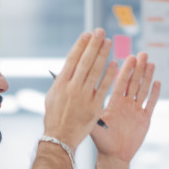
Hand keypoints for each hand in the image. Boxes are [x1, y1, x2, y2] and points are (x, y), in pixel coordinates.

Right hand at [43, 28, 116, 150]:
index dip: (81, 45)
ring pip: (95, 71)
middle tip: (100, 32)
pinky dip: (110, 75)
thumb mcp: (53, 96)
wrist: (60, 137)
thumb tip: (70, 66)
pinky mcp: (95, 106)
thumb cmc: (56, 116)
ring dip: (103, 55)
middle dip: (93, 45)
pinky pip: (104, 87)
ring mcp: (84, 96)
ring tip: (109, 42)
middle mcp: (72, 87)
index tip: (88, 34)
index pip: (72, 59)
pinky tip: (116, 63)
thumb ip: (63, 81)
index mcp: (60, 83)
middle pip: (85, 61)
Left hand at [91, 52, 159, 162]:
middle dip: (138, 68)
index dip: (125, 70)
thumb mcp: (95, 124)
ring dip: (147, 76)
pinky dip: (154, 93)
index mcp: (114, 103)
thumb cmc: (102, 141)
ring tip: (150, 63)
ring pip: (143, 89)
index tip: (129, 56)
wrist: (114, 156)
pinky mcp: (145, 118)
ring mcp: (136, 110)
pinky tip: (157, 82)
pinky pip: (151, 103)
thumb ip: (91, 110)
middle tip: (142, 54)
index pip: (120, 82)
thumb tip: (80, 97)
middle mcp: (126, 104)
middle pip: (134, 82)